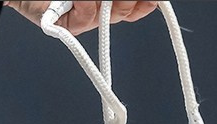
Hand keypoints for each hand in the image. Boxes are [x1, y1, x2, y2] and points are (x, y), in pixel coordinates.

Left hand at [5, 1, 157, 34]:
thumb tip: (147, 2)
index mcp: (105, 1)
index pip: (135, 7)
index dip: (146, 4)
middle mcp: (98, 10)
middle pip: (127, 10)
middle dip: (128, 1)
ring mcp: (84, 19)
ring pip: (110, 14)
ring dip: (110, 1)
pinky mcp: (68, 28)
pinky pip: (86, 16)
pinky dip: (86, 4)